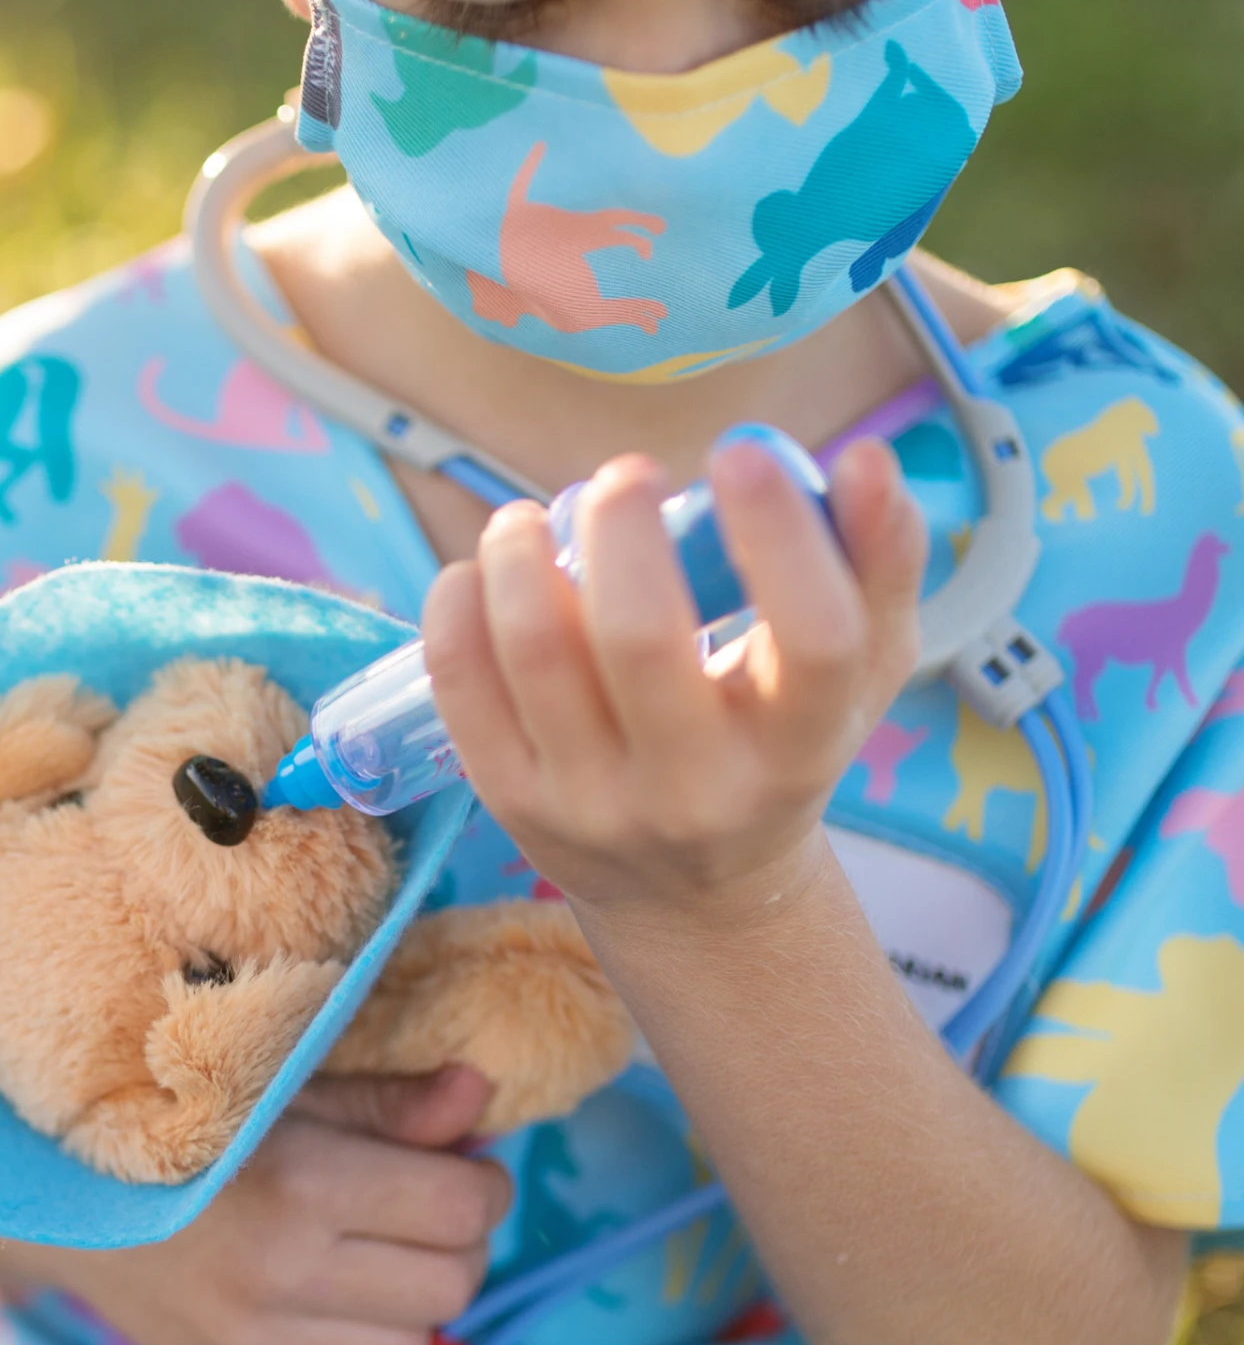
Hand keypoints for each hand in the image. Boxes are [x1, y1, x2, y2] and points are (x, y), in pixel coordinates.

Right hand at [52, 1064, 508, 1344]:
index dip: (479, 1184)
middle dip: (456, 1244)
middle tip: (423, 1208)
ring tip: (375, 1255)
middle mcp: (281, 1280)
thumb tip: (481, 1092)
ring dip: (414, 1302)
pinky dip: (358, 1338)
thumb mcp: (288, 1091)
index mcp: (302, 1190)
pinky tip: (321, 1291)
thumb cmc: (191, 1124)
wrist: (63, 1200)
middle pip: (453, 1285)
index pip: (462, 1210)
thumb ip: (391, 1105)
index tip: (459, 1165)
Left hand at [421, 437, 925, 921]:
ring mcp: (594, 803)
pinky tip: (486, 569)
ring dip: (522, 550)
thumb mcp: (860, 671)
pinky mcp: (511, 801)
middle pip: (641, 636)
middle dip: (622, 524)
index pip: (813, 640)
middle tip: (628, 479)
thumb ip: (882, 561)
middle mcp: (698, 791)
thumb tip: (864, 460)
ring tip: (535, 518)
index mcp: (800, 747)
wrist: (693, 889)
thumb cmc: (780, 742)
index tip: (741, 455)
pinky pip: (461, 679)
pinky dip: (461, 599)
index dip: (780, 535)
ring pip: (537, 648)